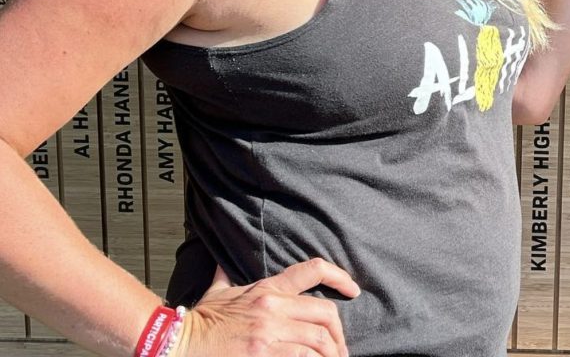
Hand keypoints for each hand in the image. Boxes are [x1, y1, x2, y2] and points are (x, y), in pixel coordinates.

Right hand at [176, 258, 359, 356]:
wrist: (178, 342)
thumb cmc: (200, 320)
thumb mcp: (218, 291)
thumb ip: (227, 274)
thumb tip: (222, 260)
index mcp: (267, 287)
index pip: (312, 270)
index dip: (339, 276)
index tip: (354, 289)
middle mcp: (273, 306)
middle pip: (325, 314)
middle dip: (339, 334)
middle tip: (342, 350)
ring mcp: (269, 332)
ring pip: (319, 341)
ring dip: (332, 354)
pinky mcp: (263, 355)